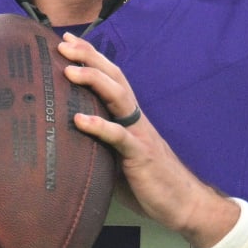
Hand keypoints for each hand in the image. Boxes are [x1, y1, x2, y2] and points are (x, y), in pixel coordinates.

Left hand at [58, 34, 238, 247]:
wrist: (183, 205)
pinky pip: (119, 136)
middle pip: (113, 78)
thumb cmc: (148, 184)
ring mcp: (139, 135)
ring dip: (94, 80)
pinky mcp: (141, 155)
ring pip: (118, 97)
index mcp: (129, 118)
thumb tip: (64, 144)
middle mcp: (135, 119)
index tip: (68, 42)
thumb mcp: (117, 161)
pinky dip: (99, 125)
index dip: (91, 58)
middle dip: (89, 58)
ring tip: (69, 71)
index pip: (110, 79)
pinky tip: (80, 119)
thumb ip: (97, 147)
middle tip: (63, 44)